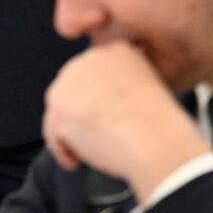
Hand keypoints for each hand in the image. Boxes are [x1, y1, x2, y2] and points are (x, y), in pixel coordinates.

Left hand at [41, 42, 209, 202]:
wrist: (153, 138)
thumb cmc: (158, 124)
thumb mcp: (150, 91)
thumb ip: (126, 88)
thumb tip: (109, 106)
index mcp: (115, 50)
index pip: (97, 73)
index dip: (100, 98)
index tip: (110, 117)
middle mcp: (87, 59)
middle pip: (75, 89)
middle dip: (83, 113)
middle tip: (98, 135)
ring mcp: (68, 83)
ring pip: (62, 110)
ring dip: (73, 132)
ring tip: (90, 150)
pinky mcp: (58, 109)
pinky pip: (53, 132)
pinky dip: (63, 149)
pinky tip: (75, 161)